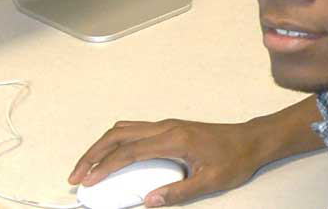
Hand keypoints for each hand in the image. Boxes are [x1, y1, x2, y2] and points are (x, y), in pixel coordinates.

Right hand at [68, 119, 262, 206]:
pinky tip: (111, 158)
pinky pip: (134, 131)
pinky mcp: (169, 128)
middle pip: (118, 135)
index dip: (104, 167)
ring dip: (101, 146)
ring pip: (123, 129)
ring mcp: (167, 125)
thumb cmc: (234, 160)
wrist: (251, 140)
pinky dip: (115, 142)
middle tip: (75, 176)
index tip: (87, 182)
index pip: (129, 152)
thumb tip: (148, 201)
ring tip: (86, 167)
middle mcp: (166, 127)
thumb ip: (178, 192)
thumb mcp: (209, 182)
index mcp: (174, 139)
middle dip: (93, 154)